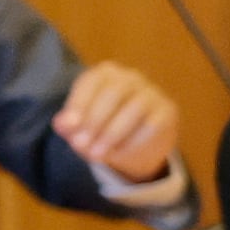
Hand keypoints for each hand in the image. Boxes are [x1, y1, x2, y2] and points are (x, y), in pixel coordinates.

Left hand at [47, 59, 183, 188]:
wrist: (138, 147)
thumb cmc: (103, 130)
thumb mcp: (81, 129)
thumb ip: (69, 125)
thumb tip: (62, 124)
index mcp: (105, 74)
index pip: (91, 82)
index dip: (78, 104)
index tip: (68, 128)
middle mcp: (130, 77)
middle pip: (113, 92)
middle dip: (94, 120)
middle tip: (80, 146)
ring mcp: (152, 92)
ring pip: (134, 108)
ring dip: (112, 133)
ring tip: (96, 155)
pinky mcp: (167, 110)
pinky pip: (151, 124)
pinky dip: (133, 141)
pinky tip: (119, 155)